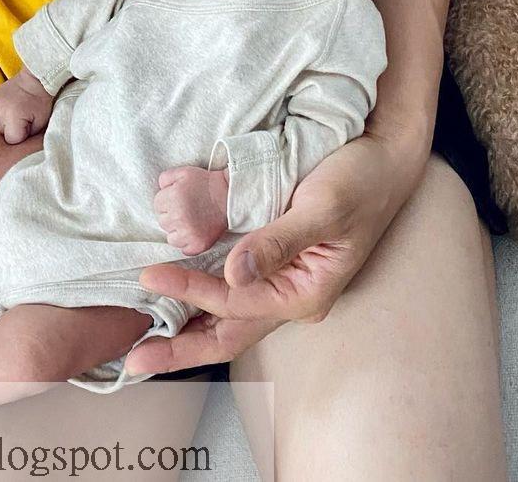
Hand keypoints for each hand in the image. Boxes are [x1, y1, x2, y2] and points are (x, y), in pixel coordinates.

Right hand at [0, 68, 53, 143]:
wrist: (37, 77)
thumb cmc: (42, 100)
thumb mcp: (41, 123)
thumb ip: (29, 137)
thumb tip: (21, 147)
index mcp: (11, 118)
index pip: (11, 141)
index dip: (22, 137)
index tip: (30, 128)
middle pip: (3, 134)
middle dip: (14, 130)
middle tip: (26, 119)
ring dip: (7, 123)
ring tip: (19, 113)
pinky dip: (3, 114)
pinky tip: (13, 108)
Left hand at [124, 133, 424, 376]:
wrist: (384, 158)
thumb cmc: (360, 181)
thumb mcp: (323, 207)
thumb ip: (278, 241)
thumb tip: (233, 274)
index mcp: (307, 292)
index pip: (236, 304)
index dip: (191, 292)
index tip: (150, 275)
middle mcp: (294, 296)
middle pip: (230, 333)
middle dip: (181, 348)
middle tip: (133, 359)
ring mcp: (286, 282)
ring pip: (229, 317)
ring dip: (189, 328)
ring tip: (145, 340)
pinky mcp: (279, 262)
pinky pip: (235, 290)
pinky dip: (203, 297)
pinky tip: (178, 298)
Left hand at [153, 166, 228, 254]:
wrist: (230, 196)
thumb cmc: (206, 183)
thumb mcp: (184, 172)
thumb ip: (165, 178)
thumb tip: (159, 189)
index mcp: (174, 197)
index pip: (157, 205)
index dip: (167, 202)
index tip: (178, 200)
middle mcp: (179, 217)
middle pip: (163, 222)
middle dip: (172, 216)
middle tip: (186, 210)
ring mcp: (189, 234)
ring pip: (171, 239)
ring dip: (178, 232)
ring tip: (191, 221)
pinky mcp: (198, 245)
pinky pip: (184, 250)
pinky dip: (188, 243)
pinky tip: (196, 232)